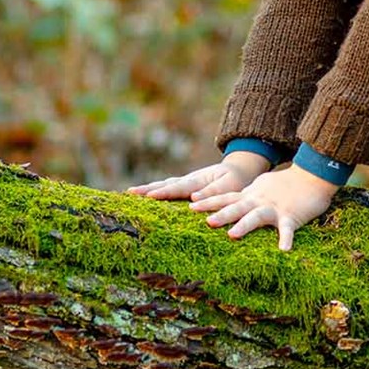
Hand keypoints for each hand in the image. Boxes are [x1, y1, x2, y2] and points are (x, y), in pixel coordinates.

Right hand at [128, 151, 271, 201]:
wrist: (239, 169)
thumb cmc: (235, 180)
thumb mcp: (229, 186)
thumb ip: (212, 192)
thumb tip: (193, 198)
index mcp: (198, 180)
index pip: (178, 188)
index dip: (163, 193)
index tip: (149, 196)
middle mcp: (189, 180)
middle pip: (165, 184)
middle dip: (147, 189)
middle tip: (129, 193)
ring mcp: (186, 182)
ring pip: (164, 185)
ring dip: (148, 189)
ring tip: (130, 193)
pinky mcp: (186, 186)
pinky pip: (169, 188)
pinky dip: (155, 191)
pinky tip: (144, 195)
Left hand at [197, 165, 339, 250]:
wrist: (312, 175)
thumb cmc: (287, 183)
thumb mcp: (262, 186)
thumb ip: (247, 194)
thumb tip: (234, 200)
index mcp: (251, 195)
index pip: (226, 197)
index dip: (209, 201)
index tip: (190, 205)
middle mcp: (259, 200)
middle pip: (236, 206)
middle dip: (220, 214)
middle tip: (204, 221)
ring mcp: (275, 208)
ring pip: (256, 216)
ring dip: (244, 225)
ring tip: (231, 235)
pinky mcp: (292, 216)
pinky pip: (288, 229)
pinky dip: (286, 239)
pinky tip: (284, 251)